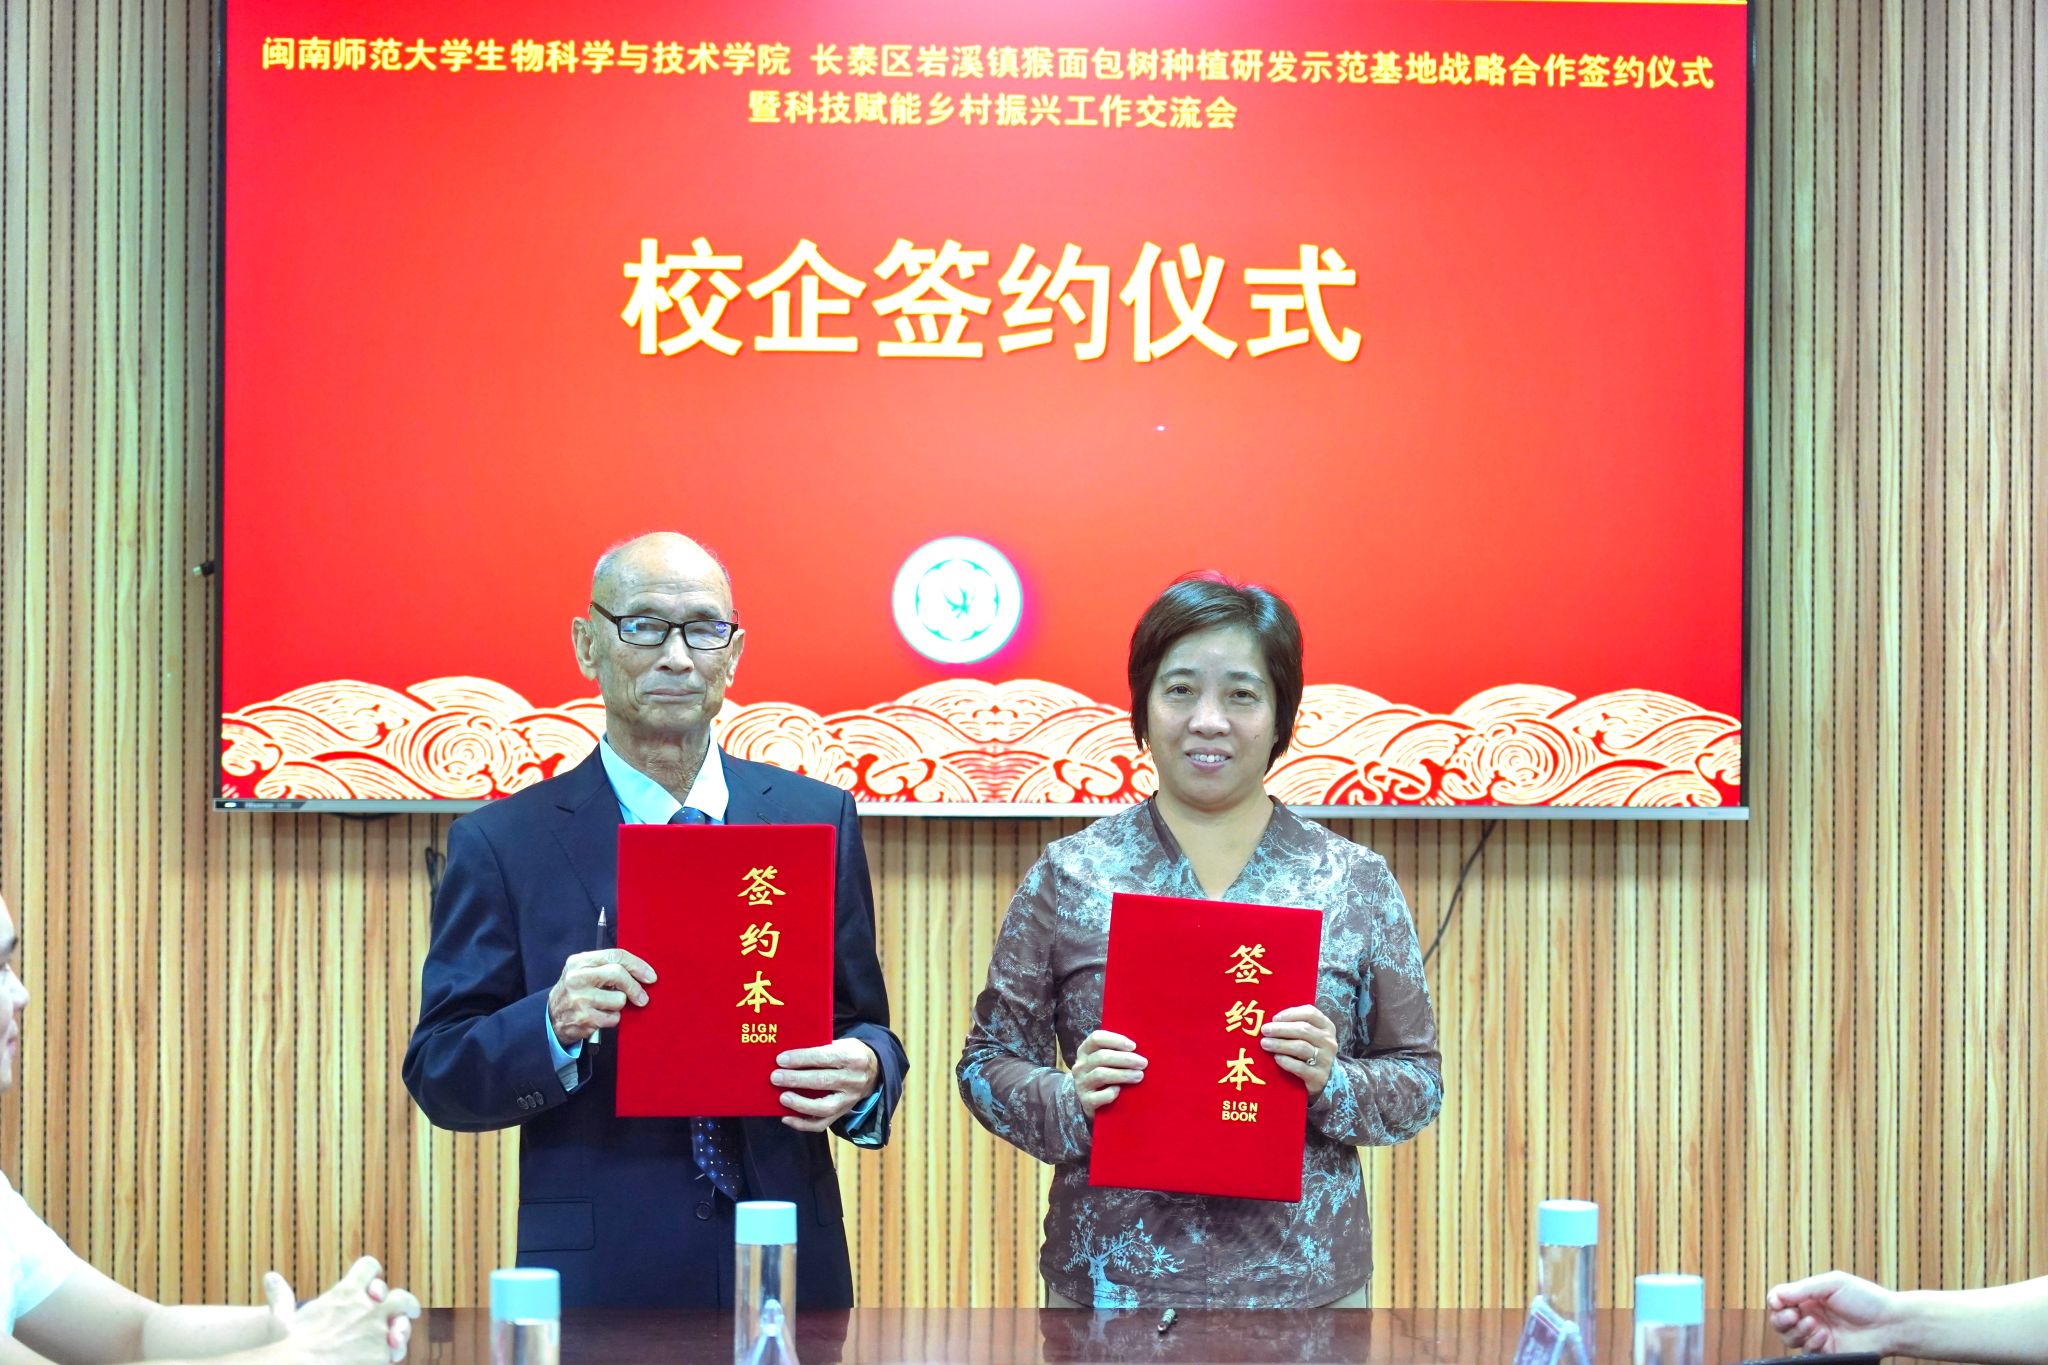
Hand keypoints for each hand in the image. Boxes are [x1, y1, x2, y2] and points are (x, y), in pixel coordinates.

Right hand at [265, 1257, 421, 1364]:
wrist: (298, 1364)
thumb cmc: (288, 1343)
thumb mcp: (282, 1316)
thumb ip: (281, 1297)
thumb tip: (269, 1276)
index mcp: (345, 1292)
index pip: (369, 1267)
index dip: (371, 1273)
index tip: (373, 1283)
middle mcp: (367, 1306)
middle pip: (399, 1297)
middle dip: (406, 1303)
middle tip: (410, 1310)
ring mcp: (377, 1329)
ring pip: (402, 1325)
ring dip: (402, 1330)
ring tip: (398, 1337)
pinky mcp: (382, 1352)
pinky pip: (394, 1351)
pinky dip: (391, 1353)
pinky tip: (387, 1355)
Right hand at [546, 949, 656, 1044]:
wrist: (552, 1017)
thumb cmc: (575, 992)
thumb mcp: (583, 971)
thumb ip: (606, 966)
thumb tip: (641, 971)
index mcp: (579, 961)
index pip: (615, 955)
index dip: (637, 965)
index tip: (650, 975)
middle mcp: (577, 978)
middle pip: (618, 974)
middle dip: (635, 987)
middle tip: (642, 997)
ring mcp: (580, 999)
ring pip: (619, 999)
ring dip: (619, 1005)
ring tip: (606, 1005)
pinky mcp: (585, 1018)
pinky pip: (614, 1018)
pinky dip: (612, 1019)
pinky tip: (601, 1016)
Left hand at [771, 1039, 880, 1131]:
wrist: (875, 1070)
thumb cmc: (850, 1053)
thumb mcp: (842, 1043)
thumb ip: (820, 1048)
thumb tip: (789, 1055)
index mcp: (852, 1057)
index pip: (824, 1057)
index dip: (801, 1058)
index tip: (781, 1059)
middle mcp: (854, 1079)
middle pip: (822, 1081)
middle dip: (796, 1079)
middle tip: (776, 1077)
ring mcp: (850, 1099)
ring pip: (824, 1107)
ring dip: (800, 1104)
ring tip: (782, 1097)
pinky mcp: (843, 1113)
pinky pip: (823, 1123)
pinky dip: (803, 1124)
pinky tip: (787, 1117)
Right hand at [1071, 1030, 1146, 1115]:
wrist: (1091, 1101)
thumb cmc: (1105, 1074)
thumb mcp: (1105, 1061)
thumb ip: (1116, 1052)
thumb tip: (1138, 1049)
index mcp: (1085, 1051)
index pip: (1096, 1038)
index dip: (1115, 1040)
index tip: (1134, 1046)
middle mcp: (1080, 1066)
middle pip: (1101, 1056)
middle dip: (1126, 1059)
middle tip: (1143, 1063)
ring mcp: (1081, 1084)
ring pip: (1101, 1074)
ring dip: (1123, 1074)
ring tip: (1139, 1076)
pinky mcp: (1085, 1101)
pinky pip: (1099, 1096)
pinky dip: (1111, 1093)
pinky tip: (1120, 1091)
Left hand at [1261, 1005, 1338, 1099]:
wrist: (1323, 1079)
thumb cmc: (1310, 1051)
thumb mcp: (1308, 1036)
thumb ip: (1295, 1025)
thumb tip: (1271, 1022)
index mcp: (1327, 1027)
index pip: (1310, 1013)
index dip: (1290, 1013)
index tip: (1274, 1019)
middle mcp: (1329, 1042)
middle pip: (1304, 1029)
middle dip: (1281, 1029)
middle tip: (1264, 1030)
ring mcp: (1326, 1060)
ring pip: (1301, 1047)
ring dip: (1280, 1044)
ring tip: (1265, 1044)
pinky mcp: (1319, 1077)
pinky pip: (1300, 1067)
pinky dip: (1286, 1061)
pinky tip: (1276, 1058)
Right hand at [1766, 1270, 1903, 1352]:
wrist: (1890, 1324)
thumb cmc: (1865, 1299)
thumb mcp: (1832, 1284)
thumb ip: (1802, 1289)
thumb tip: (1776, 1296)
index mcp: (1810, 1297)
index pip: (1780, 1299)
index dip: (1775, 1302)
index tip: (1778, 1302)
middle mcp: (1810, 1316)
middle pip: (1779, 1321)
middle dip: (1781, 1319)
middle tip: (1793, 1316)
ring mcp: (1817, 1335)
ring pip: (1789, 1338)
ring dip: (1796, 1331)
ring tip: (1814, 1325)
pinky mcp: (1825, 1352)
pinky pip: (1806, 1352)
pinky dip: (1811, 1343)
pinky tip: (1824, 1336)